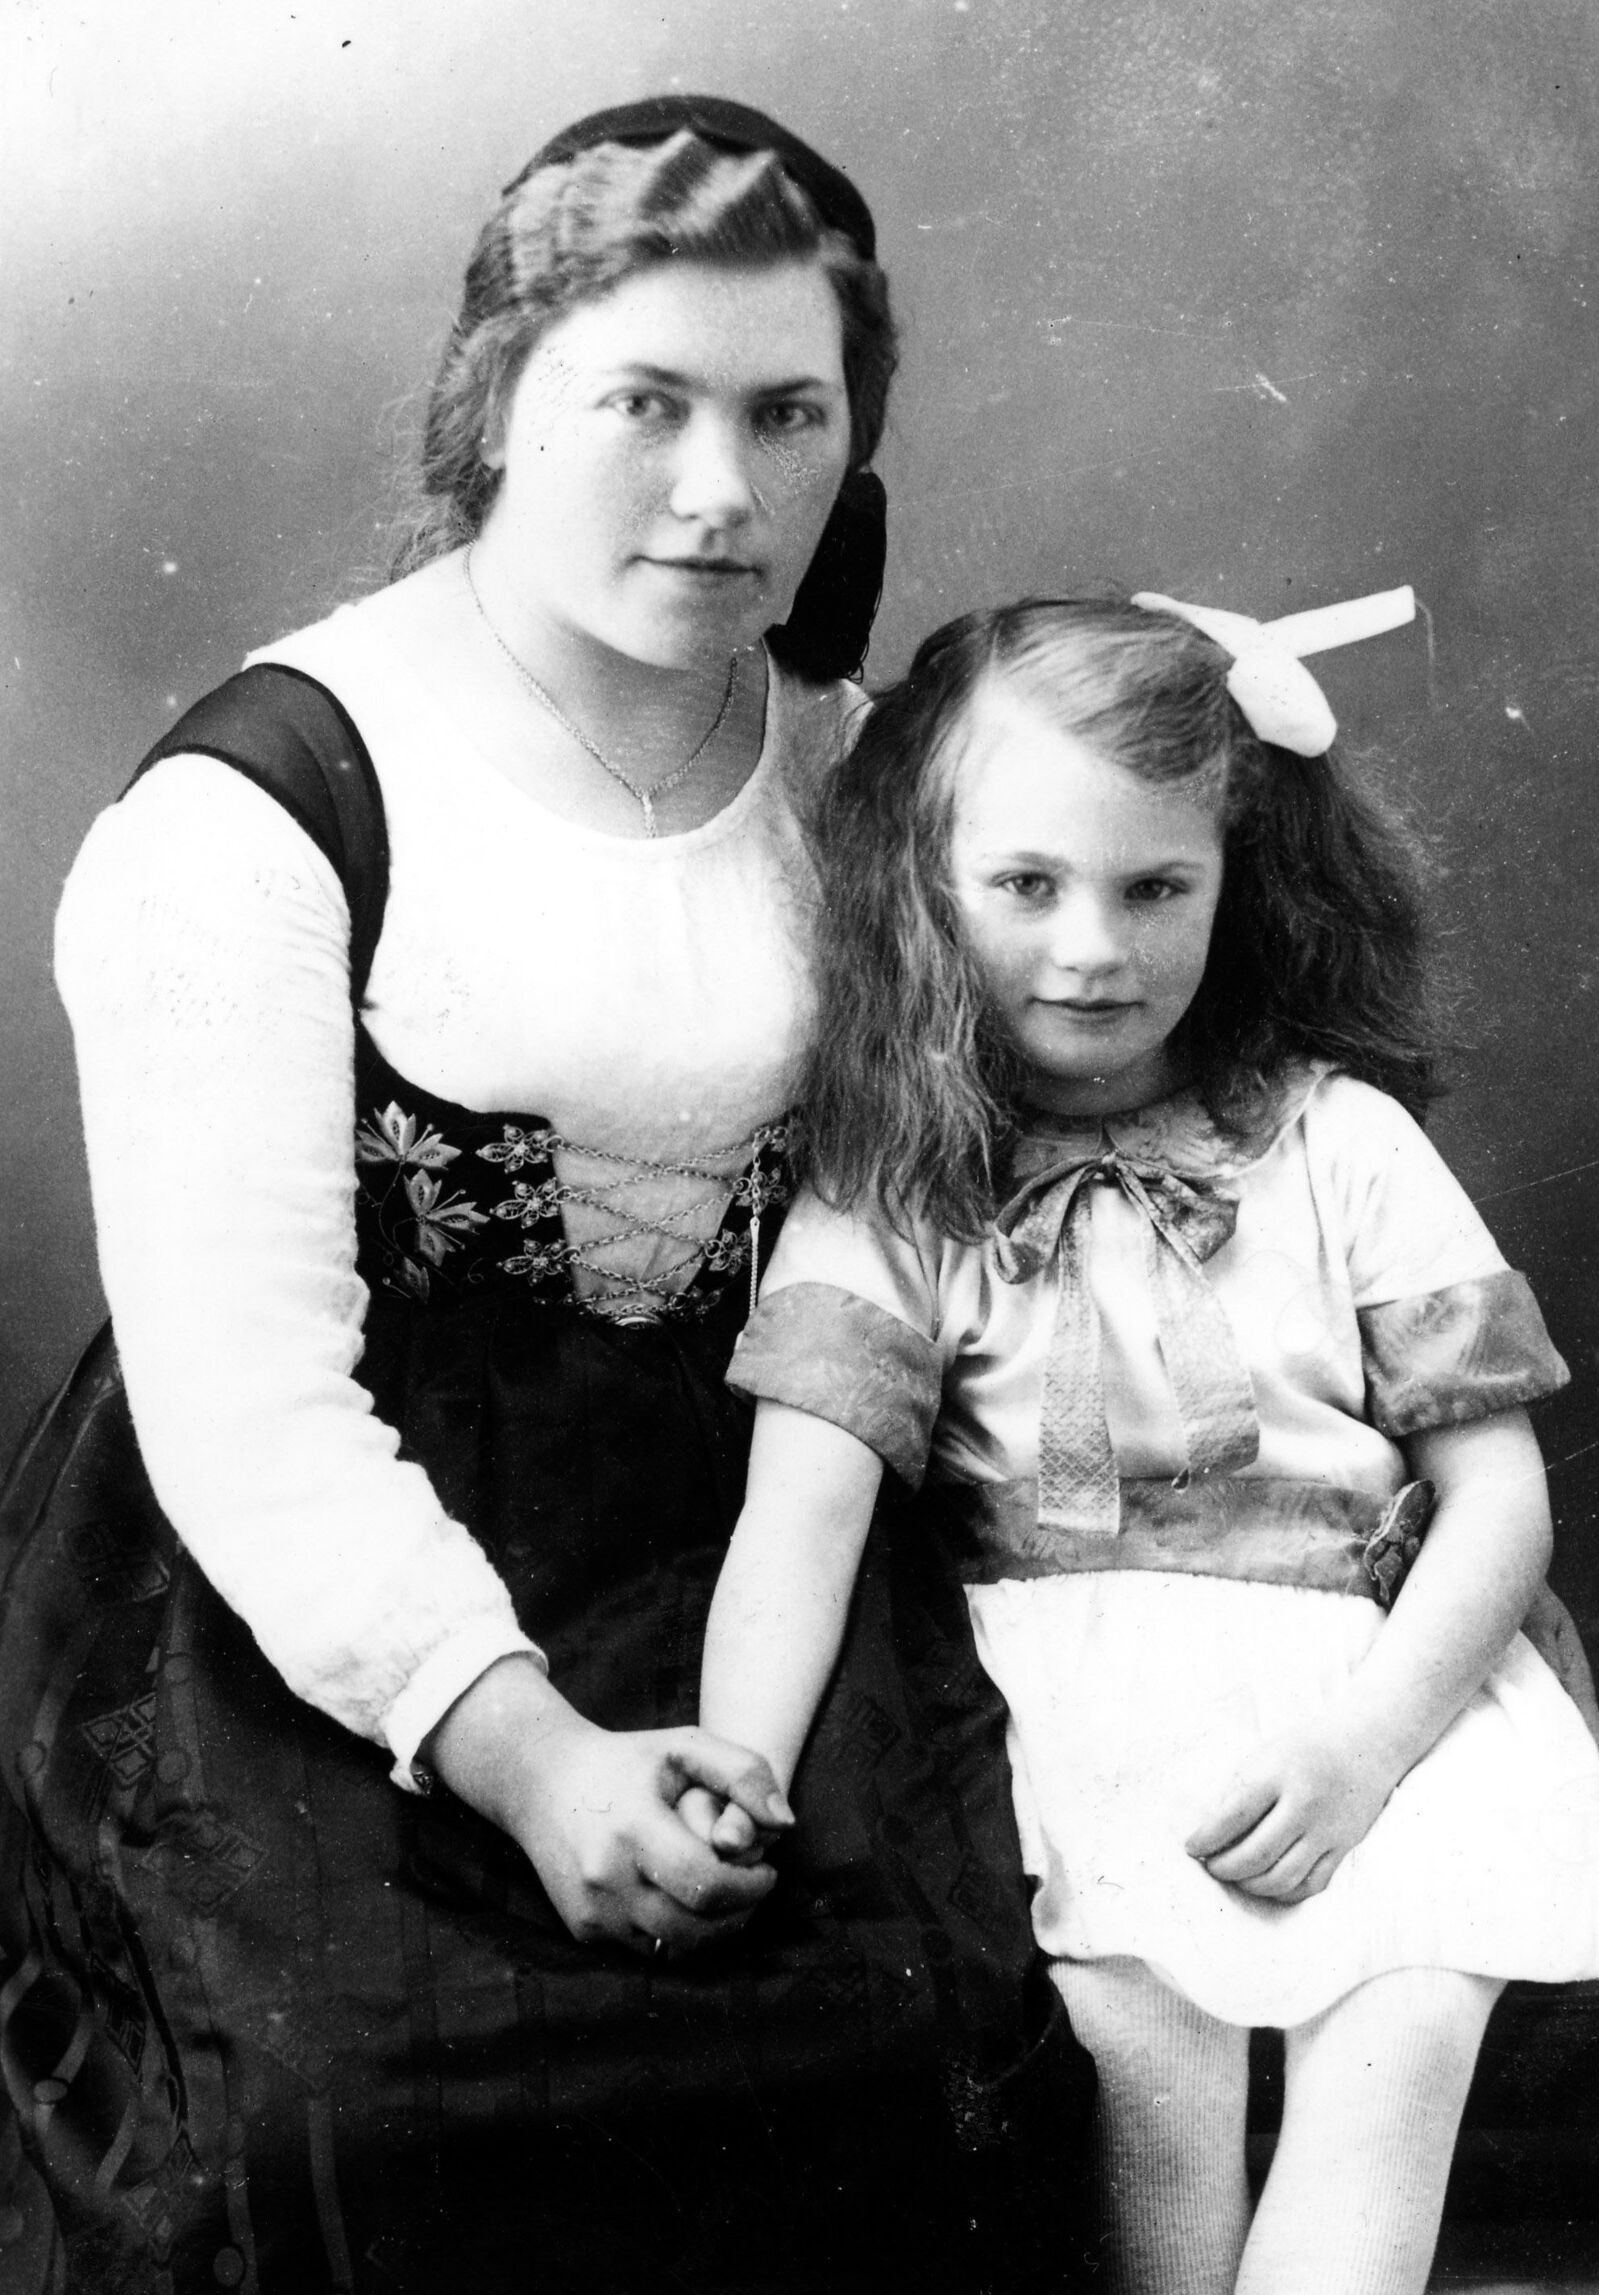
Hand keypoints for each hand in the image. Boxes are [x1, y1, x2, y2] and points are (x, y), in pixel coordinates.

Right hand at [425, 1657, 793, 1954]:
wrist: (541, 1780)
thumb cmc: (626, 1760)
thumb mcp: (685, 1746)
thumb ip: (744, 1773)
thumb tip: (785, 1824)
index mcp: (632, 1829)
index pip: (707, 1885)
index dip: (750, 1887)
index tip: (766, 1870)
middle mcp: (605, 1878)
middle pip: (694, 1929)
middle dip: (738, 1915)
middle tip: (753, 1889)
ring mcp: (591, 1911)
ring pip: (672, 1949)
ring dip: (711, 1932)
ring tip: (725, 1897)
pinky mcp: (583, 1930)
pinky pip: (647, 1950)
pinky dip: (675, 1935)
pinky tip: (685, 1901)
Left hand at [1184, 1714, 1403, 1903]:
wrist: (1364, 1746)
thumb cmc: (1302, 1751)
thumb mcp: (1263, 1756)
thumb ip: (1237, 1793)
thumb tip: (1208, 1836)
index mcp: (1278, 1773)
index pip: (1233, 1816)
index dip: (1206, 1839)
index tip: (1190, 1847)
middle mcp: (1305, 1804)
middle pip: (1257, 1854)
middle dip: (1224, 1868)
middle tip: (1211, 1866)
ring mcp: (1328, 1830)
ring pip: (1283, 1878)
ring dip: (1251, 1885)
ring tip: (1236, 1876)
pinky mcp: (1344, 1849)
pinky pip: (1311, 1885)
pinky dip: (1284, 1892)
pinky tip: (1267, 1883)